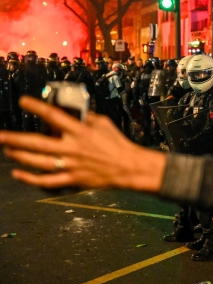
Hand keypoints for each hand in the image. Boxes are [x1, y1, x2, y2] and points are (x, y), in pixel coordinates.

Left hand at [0, 96, 165, 191]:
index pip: (53, 116)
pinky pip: (46, 181)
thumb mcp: (104, 124)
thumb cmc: (118, 144)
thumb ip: (87, 117)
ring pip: (37, 162)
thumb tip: (75, 113)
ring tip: (7, 150)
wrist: (128, 167)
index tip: (22, 101)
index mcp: (80, 131)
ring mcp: (70, 165)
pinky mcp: (72, 179)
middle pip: (36, 143)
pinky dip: (30, 178)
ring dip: (19, 156)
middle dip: (14, 139)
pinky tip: (18, 173)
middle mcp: (71, 148)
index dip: (36, 107)